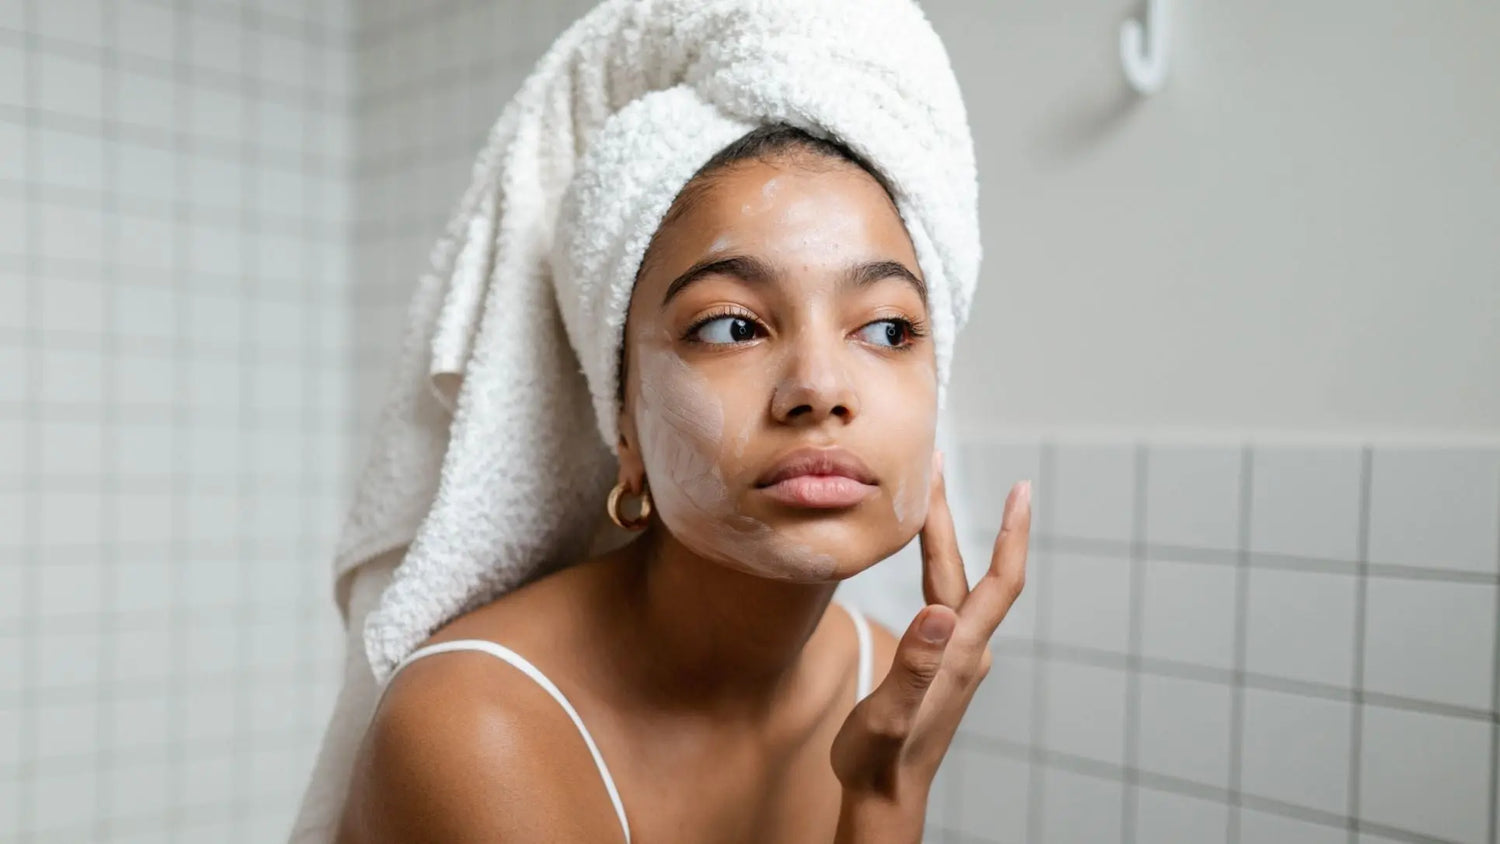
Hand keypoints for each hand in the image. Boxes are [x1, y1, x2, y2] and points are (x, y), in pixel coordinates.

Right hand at [830, 451, 1030, 840]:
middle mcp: (965, 647)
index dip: (1013, 533)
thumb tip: (934, 614)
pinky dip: (933, 564)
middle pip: (967, 568)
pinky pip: (944, 597)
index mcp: (959, 652)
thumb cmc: (880, 762)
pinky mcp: (940, 661)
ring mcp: (955, 654)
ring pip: (954, 581)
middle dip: (951, 515)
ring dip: (942, 537)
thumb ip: (913, 667)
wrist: (885, 796)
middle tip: (936, 464)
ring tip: (925, 496)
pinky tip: (920, 554)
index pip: (999, 580)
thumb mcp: (889, 716)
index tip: (1023, 487)